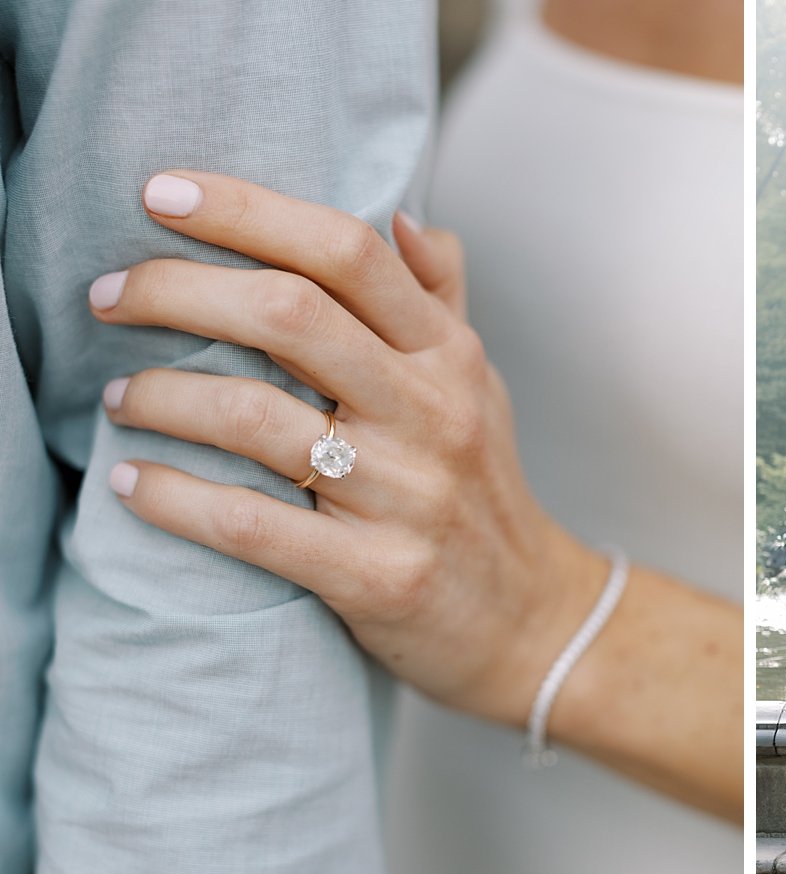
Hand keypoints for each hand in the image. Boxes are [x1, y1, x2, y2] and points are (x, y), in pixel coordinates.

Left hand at [93, 171, 601, 728]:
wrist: (532, 622)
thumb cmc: (484, 492)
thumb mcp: (481, 387)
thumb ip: (440, 299)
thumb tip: (399, 215)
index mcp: (450, 357)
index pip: (348, 252)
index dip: (247, 210)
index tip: (162, 193)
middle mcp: (434, 414)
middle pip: (289, 315)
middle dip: (176, 290)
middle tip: (109, 295)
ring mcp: (408, 497)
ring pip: (256, 418)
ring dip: (162, 396)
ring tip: (118, 397)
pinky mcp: (378, 577)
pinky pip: (252, 526)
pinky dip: (174, 498)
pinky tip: (133, 483)